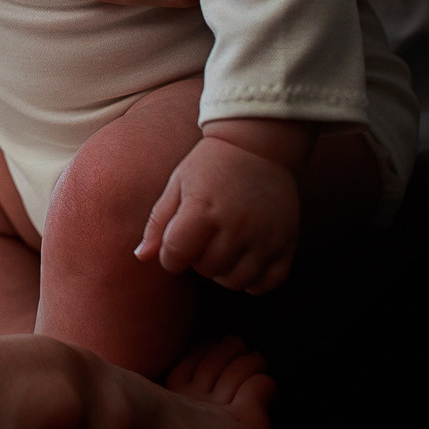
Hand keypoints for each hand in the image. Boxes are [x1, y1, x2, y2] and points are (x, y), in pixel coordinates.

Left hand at [134, 125, 305, 293]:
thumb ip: (158, 222)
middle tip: (203, 241)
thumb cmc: (210, 165)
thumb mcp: (178, 184)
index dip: (170, 258)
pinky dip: (255, 281)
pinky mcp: (287, 242)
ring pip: (236, 281)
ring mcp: (265, 236)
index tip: (175, 247)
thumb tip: (141, 257)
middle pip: (206, 269)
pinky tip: (246, 261)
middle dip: (197, 261)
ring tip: (223, 250)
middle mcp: (236, 225)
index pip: (176, 255)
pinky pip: (269, 282)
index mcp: (202, 208)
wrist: (258, 146)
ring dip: (224, 272)